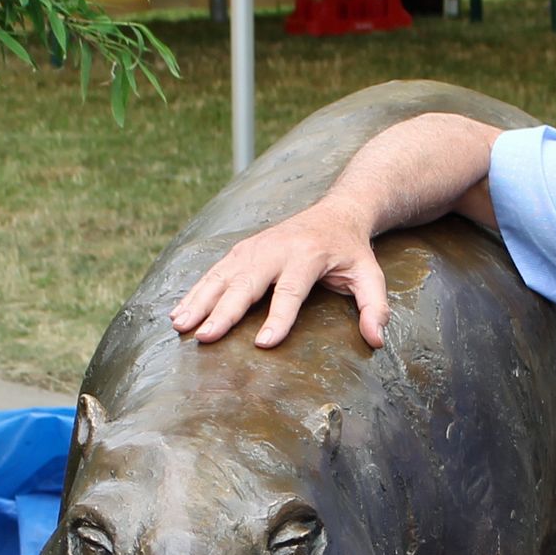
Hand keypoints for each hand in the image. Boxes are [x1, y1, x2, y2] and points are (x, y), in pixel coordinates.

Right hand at [169, 202, 390, 348]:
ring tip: (180, 326)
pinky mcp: (241, 251)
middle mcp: (275, 249)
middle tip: (204, 337)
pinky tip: (179, 312)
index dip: (278, 318)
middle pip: (246, 283)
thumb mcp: (370, 274)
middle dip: (224, 312)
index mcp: (307, 255)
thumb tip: (376, 340)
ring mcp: (254, 248)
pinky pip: (214, 272)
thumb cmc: (351, 250)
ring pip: (222, 276)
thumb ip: (375, 306)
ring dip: (199, 301)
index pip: (290, 291)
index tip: (264, 343)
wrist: (335, 211)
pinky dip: (195, 291)